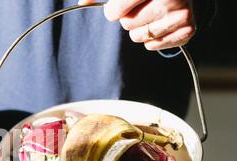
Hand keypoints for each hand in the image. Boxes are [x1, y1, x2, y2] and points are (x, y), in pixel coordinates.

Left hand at [78, 0, 195, 50]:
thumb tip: (82, 2)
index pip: (116, 10)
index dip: (113, 10)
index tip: (118, 7)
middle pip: (127, 24)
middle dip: (128, 17)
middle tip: (142, 6)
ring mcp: (182, 15)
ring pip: (138, 36)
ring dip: (139, 28)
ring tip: (151, 14)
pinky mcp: (188, 30)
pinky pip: (152, 46)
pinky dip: (151, 38)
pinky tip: (161, 22)